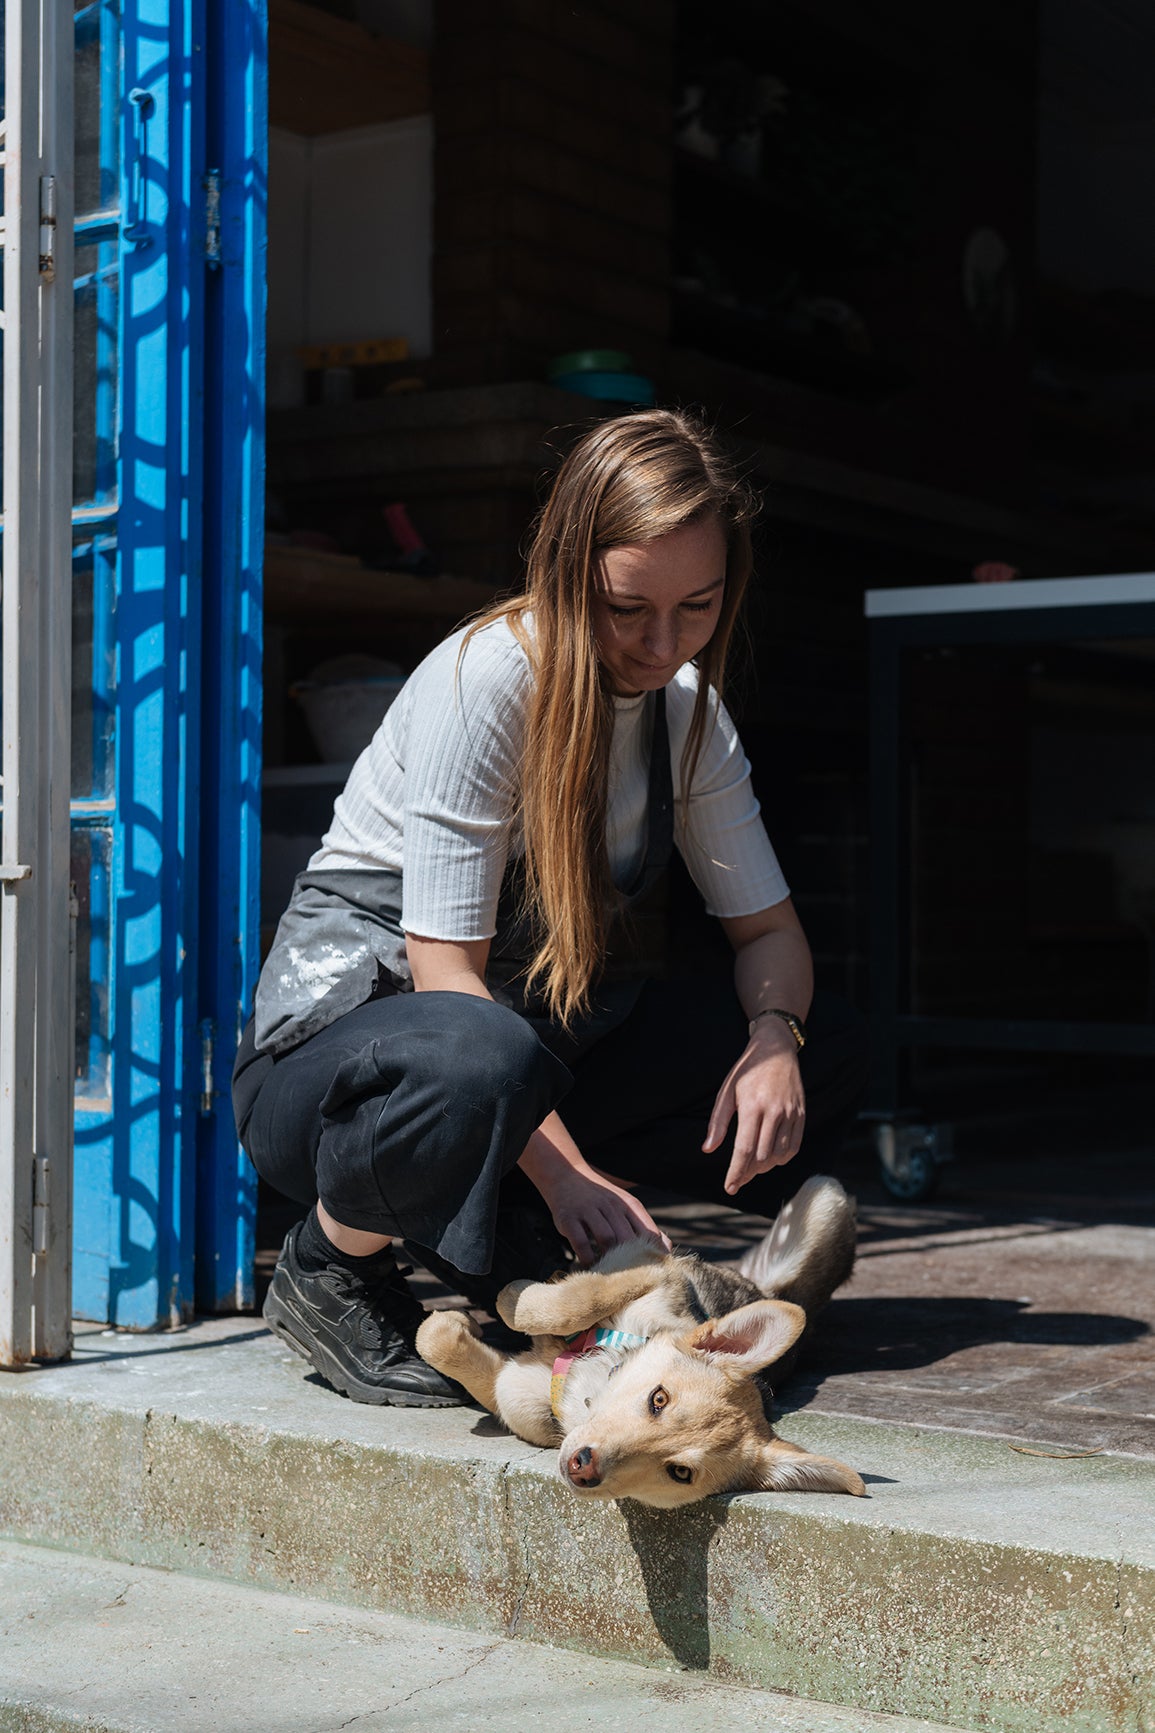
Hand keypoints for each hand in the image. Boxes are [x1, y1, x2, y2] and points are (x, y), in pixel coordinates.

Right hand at [528, 1161, 670, 1266]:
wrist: (566, 1175)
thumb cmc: (601, 1199)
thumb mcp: (625, 1205)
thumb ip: (644, 1226)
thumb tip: (667, 1249)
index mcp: (629, 1205)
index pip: (649, 1232)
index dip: (654, 1255)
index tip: (656, 1273)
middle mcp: (611, 1205)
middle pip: (629, 1239)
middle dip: (631, 1262)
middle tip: (630, 1281)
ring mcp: (589, 1210)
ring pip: (607, 1239)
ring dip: (610, 1260)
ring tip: (610, 1274)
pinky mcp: (569, 1218)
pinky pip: (581, 1242)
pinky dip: (587, 1258)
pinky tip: (589, 1265)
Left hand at [703, 1018, 805, 1195]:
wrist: (776, 1049)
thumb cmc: (747, 1071)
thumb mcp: (726, 1092)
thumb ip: (718, 1123)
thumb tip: (708, 1149)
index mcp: (752, 1106)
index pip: (744, 1149)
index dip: (736, 1172)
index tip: (729, 1187)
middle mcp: (774, 1111)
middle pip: (762, 1156)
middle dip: (748, 1173)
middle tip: (738, 1179)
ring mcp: (791, 1113)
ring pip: (779, 1154)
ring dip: (764, 1168)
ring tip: (752, 1169)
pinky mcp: (801, 1114)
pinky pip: (794, 1146)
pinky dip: (782, 1159)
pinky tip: (771, 1160)